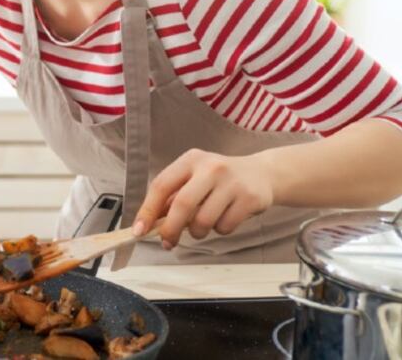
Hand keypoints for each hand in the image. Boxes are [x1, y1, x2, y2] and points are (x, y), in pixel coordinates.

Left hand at [133, 149, 274, 248]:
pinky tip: (224, 218)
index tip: (139, 230)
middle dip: (171, 229)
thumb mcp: (194, 178)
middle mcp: (211, 168)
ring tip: (203, 224)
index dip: (147, 210)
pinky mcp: (249, 198)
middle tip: (168, 241)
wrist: (262, 173)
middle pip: (182, 204)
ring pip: (204, 221)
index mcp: (190, 160)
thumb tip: (149, 223)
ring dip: (198, 232)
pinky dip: (220, 230)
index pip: (161, 185)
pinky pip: (225, 227)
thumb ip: (173, 197)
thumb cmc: (220, 179)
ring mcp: (231, 182)